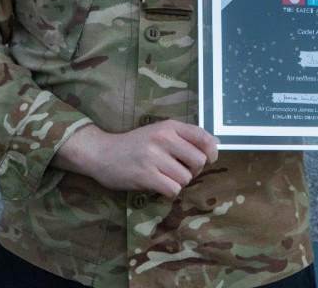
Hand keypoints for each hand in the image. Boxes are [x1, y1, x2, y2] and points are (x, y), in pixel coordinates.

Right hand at [53, 120, 218, 197]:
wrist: (102, 153)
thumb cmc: (134, 145)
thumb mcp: (160, 132)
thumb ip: (185, 137)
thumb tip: (215, 143)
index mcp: (170, 126)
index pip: (204, 137)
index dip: (212, 152)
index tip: (208, 160)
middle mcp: (163, 138)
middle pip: (199, 161)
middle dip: (194, 171)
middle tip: (180, 171)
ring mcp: (154, 157)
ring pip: (186, 178)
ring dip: (179, 182)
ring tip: (165, 177)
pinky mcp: (145, 175)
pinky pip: (173, 189)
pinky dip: (170, 192)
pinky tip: (160, 186)